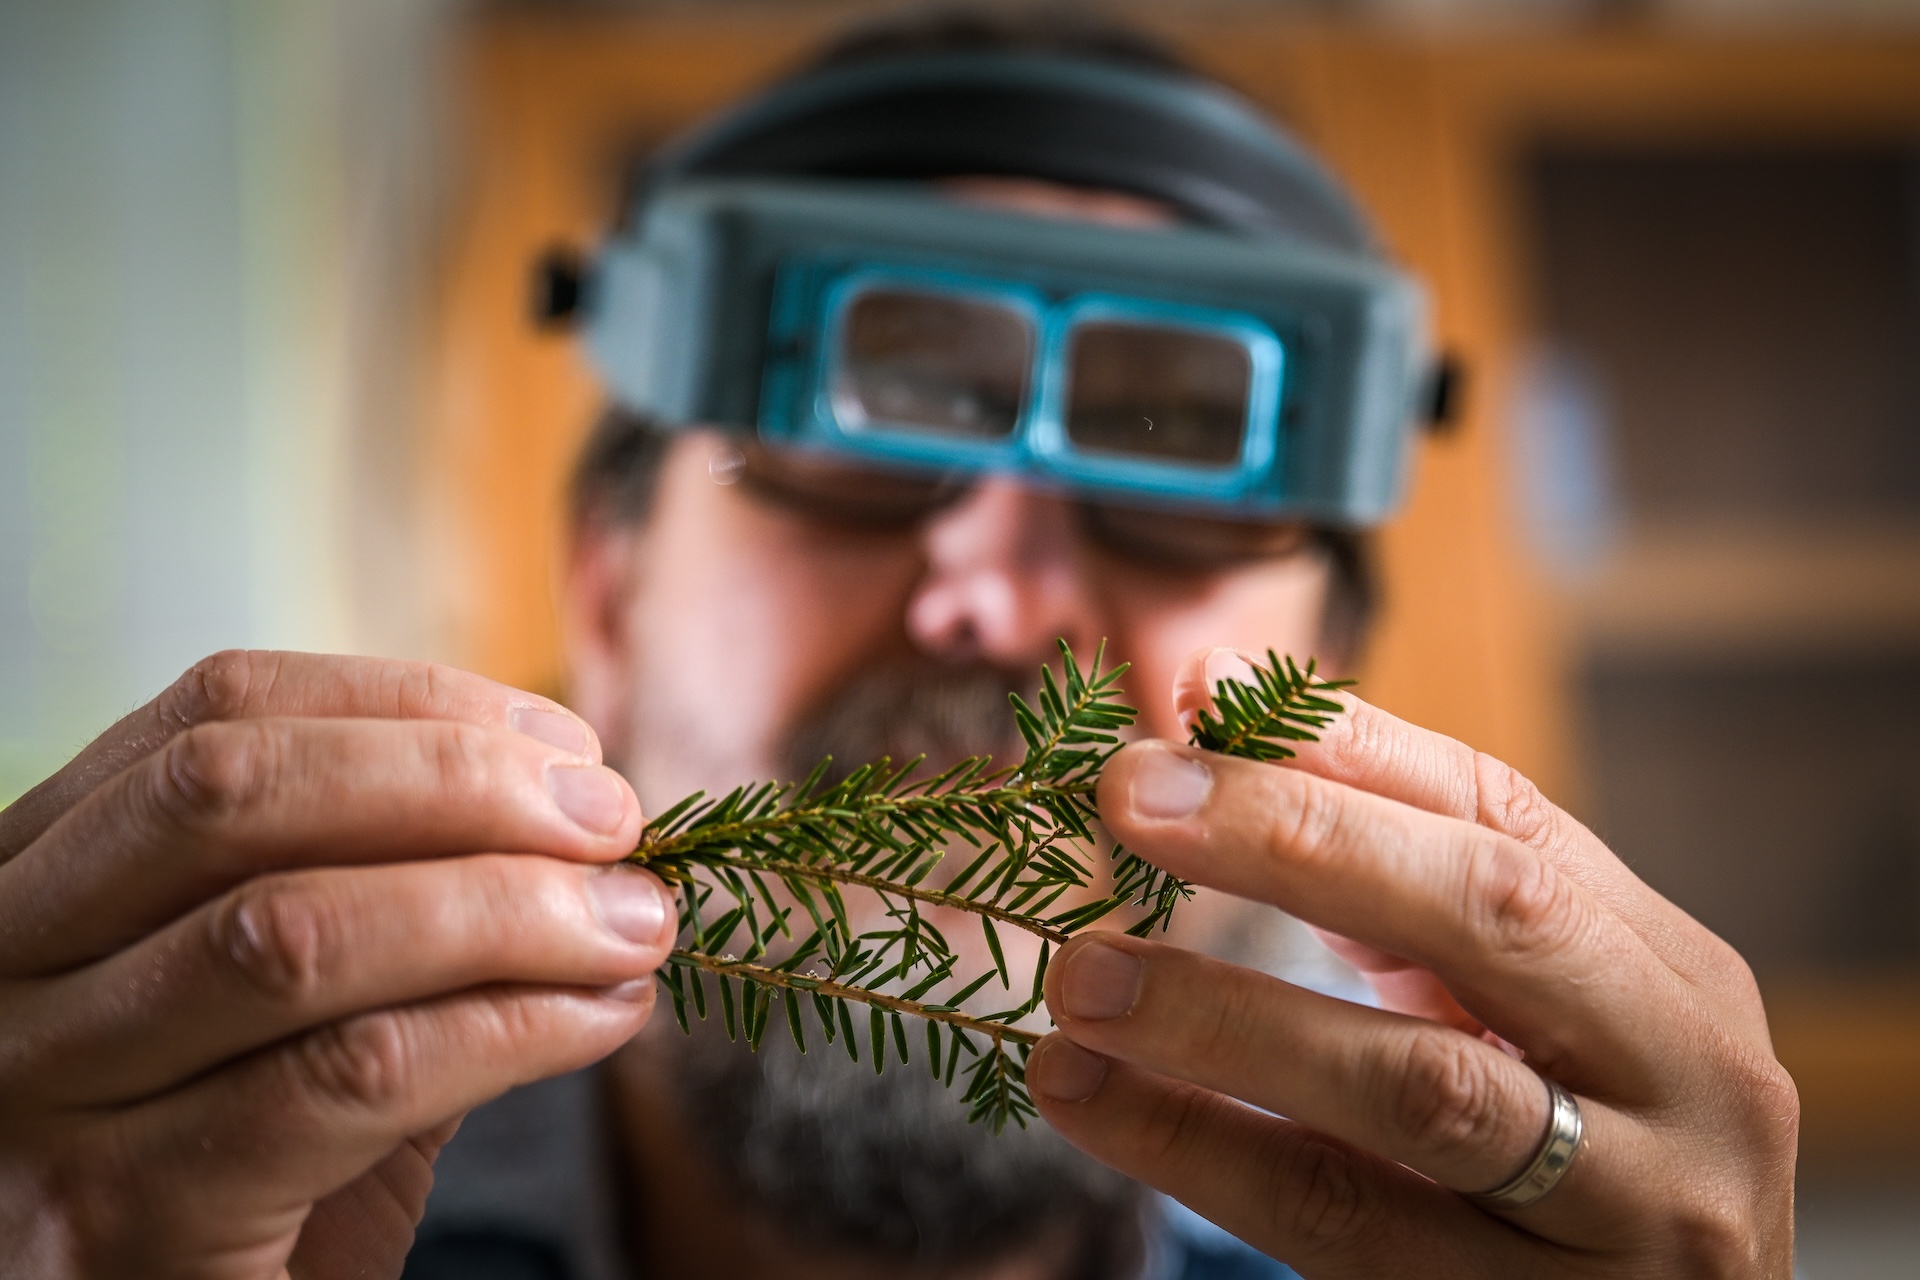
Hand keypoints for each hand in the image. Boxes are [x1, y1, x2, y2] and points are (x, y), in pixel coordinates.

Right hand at [0, 651, 674, 1279]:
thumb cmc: (245, 1192)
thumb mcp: (299, 1019)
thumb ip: (396, 911)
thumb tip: (576, 821)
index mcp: (38, 878)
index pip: (216, 713)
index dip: (413, 707)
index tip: (566, 747)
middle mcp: (2, 968)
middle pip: (234, 793)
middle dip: (457, 783)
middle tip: (614, 821)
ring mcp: (35, 1095)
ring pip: (291, 930)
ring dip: (505, 907)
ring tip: (633, 924)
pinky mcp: (116, 1220)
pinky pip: (348, 1075)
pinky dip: (508, 1027)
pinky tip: (601, 1017)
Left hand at [1029, 649, 1796, 1275]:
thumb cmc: (1569, 1147)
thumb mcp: (1520, 1007)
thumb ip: (1397, 875)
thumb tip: (1216, 710)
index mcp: (1672, 973)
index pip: (1505, 820)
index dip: (1347, 752)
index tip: (1195, 698)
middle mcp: (1687, 1078)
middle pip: (1491, 916)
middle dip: (1297, 838)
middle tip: (1128, 797)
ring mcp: (1629, 1211)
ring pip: (1415, 1089)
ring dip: (1223, 1015)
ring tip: (1079, 976)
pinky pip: (1343, 1220)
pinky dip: (1198, 1148)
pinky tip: (1091, 1096)